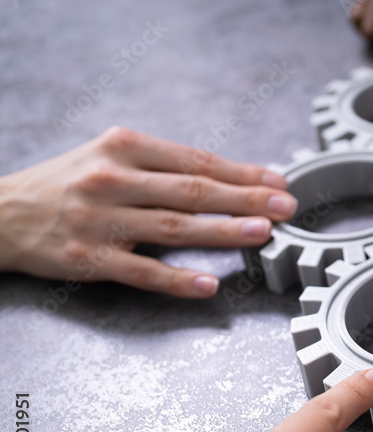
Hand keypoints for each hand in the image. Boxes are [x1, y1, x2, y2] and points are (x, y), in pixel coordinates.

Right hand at [0, 126, 297, 297]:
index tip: (277, 181)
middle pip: (192, 191)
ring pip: (173, 228)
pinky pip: (142, 272)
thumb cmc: (67, 184)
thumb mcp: (110, 157)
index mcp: (124, 147)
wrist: (1, 214)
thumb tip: (228, 179)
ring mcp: (100, 220)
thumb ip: (163, 166)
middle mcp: (113, 179)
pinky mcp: (89, 259)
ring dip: (223, 231)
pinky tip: (208, 284)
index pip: (196, 161)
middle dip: (246, 198)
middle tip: (285, 206)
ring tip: (261, 234)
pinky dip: (177, 280)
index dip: (241, 172)